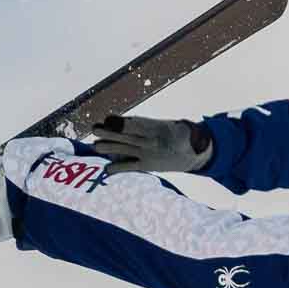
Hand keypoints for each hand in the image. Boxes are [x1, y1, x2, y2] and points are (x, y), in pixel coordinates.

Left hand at [92, 115, 213, 174]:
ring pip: (124, 149)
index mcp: (153, 126)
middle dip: (108, 132)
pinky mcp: (148, 165)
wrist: (194, 151)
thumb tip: (124, 123)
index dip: (118, 121)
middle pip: (125, 134)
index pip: (132, 122)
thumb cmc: (177, 134)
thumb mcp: (164, 124)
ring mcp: (148, 153)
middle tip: (94, 129)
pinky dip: (118, 168)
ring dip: (108, 147)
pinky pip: (130, 166)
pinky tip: (107, 169)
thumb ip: (145, 125)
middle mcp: (149, 138)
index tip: (106, 118)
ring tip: (95, 145)